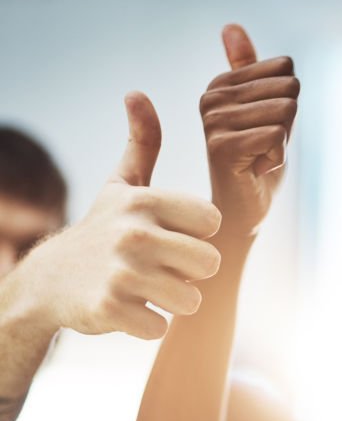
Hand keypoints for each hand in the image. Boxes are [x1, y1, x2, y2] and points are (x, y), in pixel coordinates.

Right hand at [19, 92, 221, 338]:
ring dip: (172, 301)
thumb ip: (142, 144)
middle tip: (160, 267)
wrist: (47, 282)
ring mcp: (122, 272)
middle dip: (190, 273)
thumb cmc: (101, 229)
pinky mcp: (110, 309)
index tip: (172, 235)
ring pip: (191, 300)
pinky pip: (161, 327)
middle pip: (210, 264)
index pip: (214, 223)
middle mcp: (134, 233)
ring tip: (145, 288)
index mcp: (145, 201)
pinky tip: (127, 308)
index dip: (198, 235)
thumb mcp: (121, 185)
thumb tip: (137, 93)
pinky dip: (148, 325)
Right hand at [200, 24, 298, 235]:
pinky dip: (278, 158)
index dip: (288, 105)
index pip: (286, 71)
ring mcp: (214, 121)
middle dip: (288, 124)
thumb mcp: (263, 110)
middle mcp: (212, 97)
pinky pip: (277, 136)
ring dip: (283, 143)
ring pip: (285, 112)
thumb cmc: (258, 161)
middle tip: (264, 147)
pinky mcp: (222, 145)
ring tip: (259, 158)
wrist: (243, 210)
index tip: (265, 128)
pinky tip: (257, 169)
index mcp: (222, 84)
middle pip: (289, 90)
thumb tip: (231, 26)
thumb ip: (251, 70)